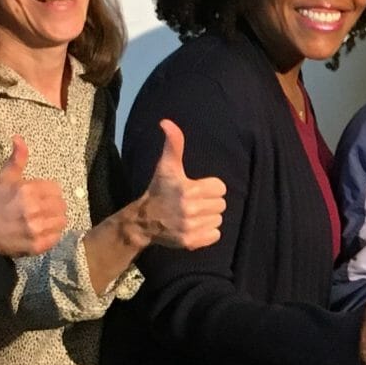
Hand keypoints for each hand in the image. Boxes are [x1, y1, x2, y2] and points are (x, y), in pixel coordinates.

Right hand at [0, 138, 67, 256]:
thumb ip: (16, 159)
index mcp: (27, 191)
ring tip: (44, 220)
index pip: (56, 189)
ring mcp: (36, 229)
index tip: (41, 195)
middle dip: (54, 205)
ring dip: (55, 219)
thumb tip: (19, 137)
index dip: (49, 192)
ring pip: (62, 221)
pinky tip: (42, 231)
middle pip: (61, 205)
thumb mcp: (3, 178)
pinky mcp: (37, 245)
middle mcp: (34, 209)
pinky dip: (52, 234)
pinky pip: (56, 237)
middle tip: (43, 208)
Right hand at [135, 119, 227, 251]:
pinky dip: (208, 232)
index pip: (220, 188)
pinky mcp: (191, 242)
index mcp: (189, 189)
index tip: (195, 189)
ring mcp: (190, 227)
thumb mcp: (166, 166)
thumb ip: (173, 143)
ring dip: (208, 217)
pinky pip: (215, 235)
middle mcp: (190, 209)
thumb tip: (166, 122)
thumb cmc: (159, 190)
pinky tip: (194, 226)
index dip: (210, 188)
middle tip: (193, 202)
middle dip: (209, 203)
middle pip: (221, 205)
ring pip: (218, 220)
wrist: (144, 220)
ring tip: (192, 214)